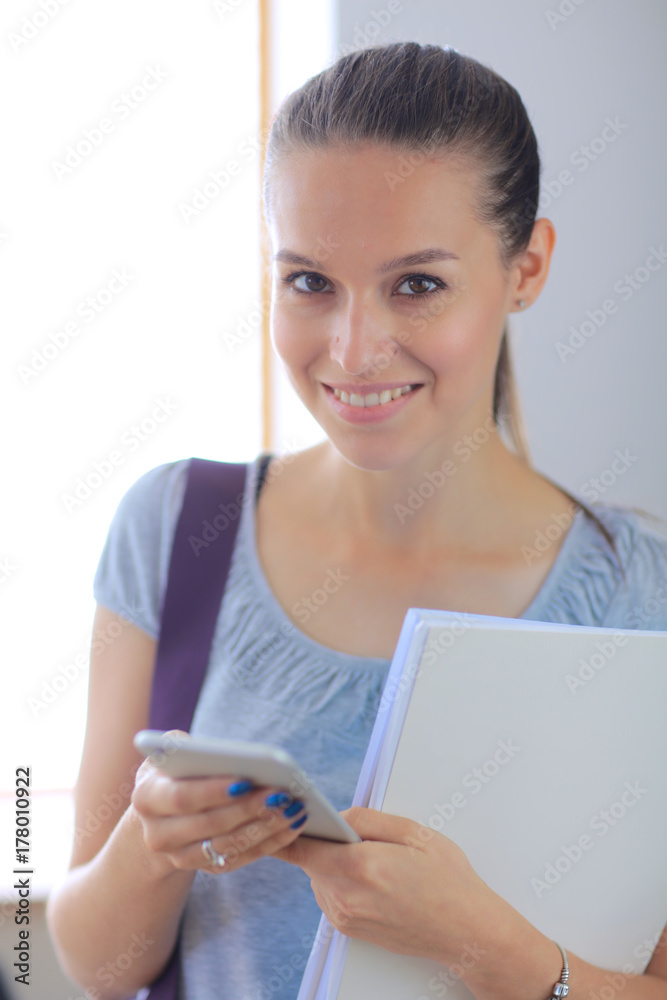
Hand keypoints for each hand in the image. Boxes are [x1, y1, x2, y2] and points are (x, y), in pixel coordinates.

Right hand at [131, 732, 308, 874]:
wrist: (162, 813)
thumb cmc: (175, 772)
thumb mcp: (172, 755)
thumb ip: (184, 748)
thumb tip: (209, 751)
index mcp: (147, 798)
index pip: (182, 797)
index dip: (214, 791)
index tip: (247, 780)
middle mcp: (157, 834)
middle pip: (210, 824)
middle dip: (249, 809)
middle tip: (282, 794)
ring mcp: (179, 856)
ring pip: (227, 846)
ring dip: (265, 828)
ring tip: (294, 809)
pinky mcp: (204, 867)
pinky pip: (240, 858)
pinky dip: (269, 843)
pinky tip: (293, 826)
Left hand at [275, 806, 503, 967]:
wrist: (465, 931)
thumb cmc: (448, 881)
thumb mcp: (414, 833)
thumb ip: (368, 819)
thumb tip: (339, 816)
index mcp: (361, 867)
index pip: (301, 847)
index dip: (288, 830)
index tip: (284, 817)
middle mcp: (346, 897)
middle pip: (312, 859)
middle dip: (327, 842)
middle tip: (361, 837)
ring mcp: (346, 917)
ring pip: (320, 876)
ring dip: (335, 863)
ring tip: (376, 862)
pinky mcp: (348, 929)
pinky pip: (330, 894)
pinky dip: (342, 881)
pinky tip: (375, 880)